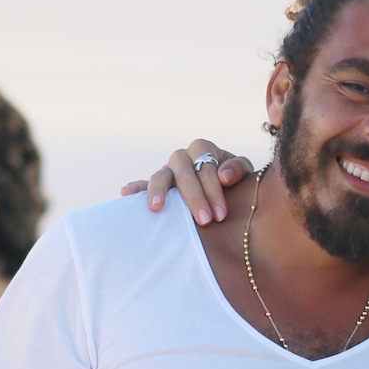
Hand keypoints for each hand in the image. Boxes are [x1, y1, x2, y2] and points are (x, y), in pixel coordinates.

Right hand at [120, 139, 252, 224]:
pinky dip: (135, 187)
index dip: (214, 191)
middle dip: (194, 198)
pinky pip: (143, 184)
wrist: (226, 184)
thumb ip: (238, 169)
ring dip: (158, 191)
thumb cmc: (234, 177)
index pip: (206, 167)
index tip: (220, 215)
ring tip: (157, 208)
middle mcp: (183, 157)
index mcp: (203, 148)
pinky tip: (125, 193)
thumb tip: (225, 176)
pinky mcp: (158, 184)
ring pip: (161, 176)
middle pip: (184, 173)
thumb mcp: (242, 171)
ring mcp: (168, 170)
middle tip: (204, 221)